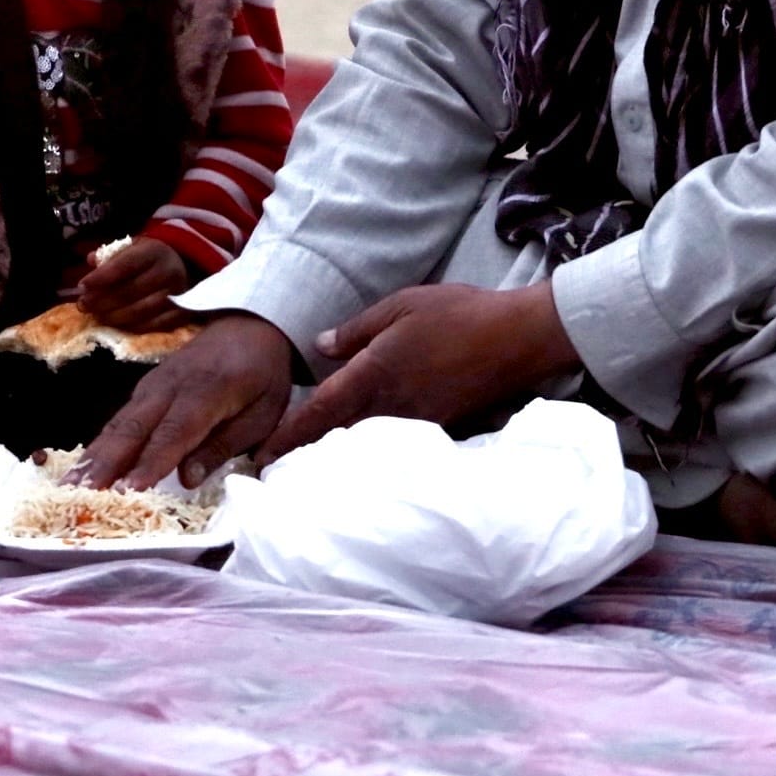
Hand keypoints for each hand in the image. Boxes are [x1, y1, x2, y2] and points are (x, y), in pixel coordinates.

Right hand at [73, 312, 295, 489]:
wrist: (252, 324)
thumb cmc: (263, 375)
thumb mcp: (263, 411)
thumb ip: (225, 444)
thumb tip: (188, 480)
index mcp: (207, 392)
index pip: (174, 433)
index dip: (149, 463)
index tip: (127, 492)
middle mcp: (171, 387)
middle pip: (134, 428)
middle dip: (105, 463)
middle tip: (78, 495)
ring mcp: (154, 384)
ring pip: (119, 423)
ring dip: (93, 455)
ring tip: (68, 486)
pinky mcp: (146, 387)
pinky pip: (120, 417)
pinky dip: (99, 442)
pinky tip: (83, 466)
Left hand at [80, 236, 193, 331]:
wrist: (183, 268)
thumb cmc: (149, 259)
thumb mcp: (133, 248)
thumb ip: (111, 254)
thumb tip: (91, 259)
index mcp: (155, 251)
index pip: (125, 265)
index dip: (101, 277)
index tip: (82, 286)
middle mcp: (169, 271)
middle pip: (130, 291)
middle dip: (102, 300)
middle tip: (83, 305)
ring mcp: (178, 295)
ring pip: (140, 311)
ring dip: (113, 316)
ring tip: (97, 316)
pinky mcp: (182, 313)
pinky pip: (154, 325)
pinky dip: (132, 327)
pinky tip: (117, 324)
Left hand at [260, 282, 578, 465]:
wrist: (515, 338)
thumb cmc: (458, 314)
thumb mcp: (400, 305)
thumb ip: (356, 330)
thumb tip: (320, 346)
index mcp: (372, 374)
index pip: (319, 412)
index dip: (287, 438)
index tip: (261, 459)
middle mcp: (389, 406)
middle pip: (337, 438)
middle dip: (306, 454)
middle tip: (277, 469)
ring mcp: (416, 421)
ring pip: (365, 444)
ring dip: (337, 455)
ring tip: (311, 465)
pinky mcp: (439, 426)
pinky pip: (396, 443)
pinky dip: (374, 450)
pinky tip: (368, 451)